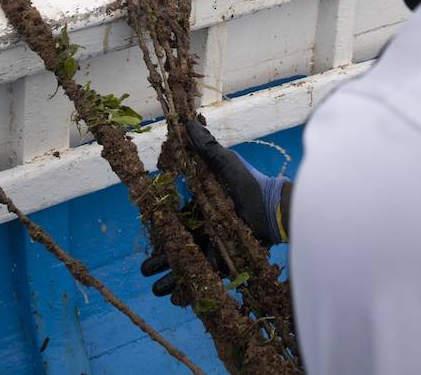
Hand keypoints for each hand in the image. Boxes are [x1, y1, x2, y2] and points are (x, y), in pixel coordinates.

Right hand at [140, 120, 291, 300]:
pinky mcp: (227, 262)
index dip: (159, 234)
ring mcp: (215, 247)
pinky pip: (206, 278)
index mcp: (201, 207)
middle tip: (145, 272)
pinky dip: (192, 288)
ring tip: (157, 291)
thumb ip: (206, 148)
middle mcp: (205, 229)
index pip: (174, 223)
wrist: (275, 211)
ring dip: (171, 279)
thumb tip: (187, 122)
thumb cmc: (251, 184)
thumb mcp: (226, 164)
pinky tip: (178, 298)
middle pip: (177, 248)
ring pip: (188, 265)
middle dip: (159, 261)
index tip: (147, 240)